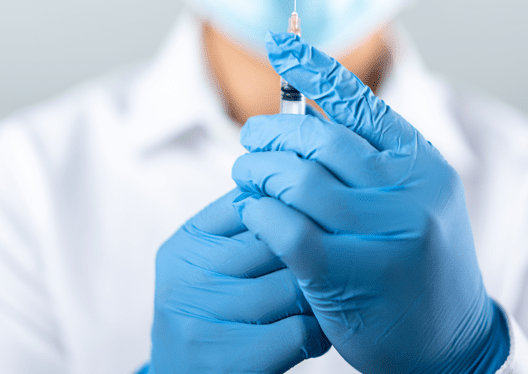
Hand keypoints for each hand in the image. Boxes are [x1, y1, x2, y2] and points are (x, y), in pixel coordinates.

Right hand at [146, 188, 329, 373]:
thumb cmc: (217, 312)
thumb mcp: (210, 263)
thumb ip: (243, 224)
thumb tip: (304, 173)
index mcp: (185, 243)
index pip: (252, 203)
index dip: (296, 210)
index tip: (324, 219)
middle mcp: (184, 276)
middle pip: (276, 241)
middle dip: (315, 250)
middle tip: (343, 253)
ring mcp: (199, 319)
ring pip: (293, 285)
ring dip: (324, 291)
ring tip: (337, 293)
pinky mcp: (223, 361)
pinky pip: (297, 331)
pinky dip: (319, 333)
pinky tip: (322, 332)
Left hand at [231, 32, 509, 372]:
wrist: (450, 341)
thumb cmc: (416, 264)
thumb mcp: (409, 201)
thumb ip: (369, 163)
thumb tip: (305, 121)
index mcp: (422, 163)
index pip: (361, 103)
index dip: (315, 69)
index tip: (280, 43)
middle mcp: (412, 190)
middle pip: (322, 142)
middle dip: (272, 135)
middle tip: (248, 140)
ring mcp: (389, 232)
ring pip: (301, 182)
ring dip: (259, 174)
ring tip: (244, 175)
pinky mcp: (359, 274)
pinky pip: (290, 229)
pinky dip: (262, 216)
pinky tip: (253, 213)